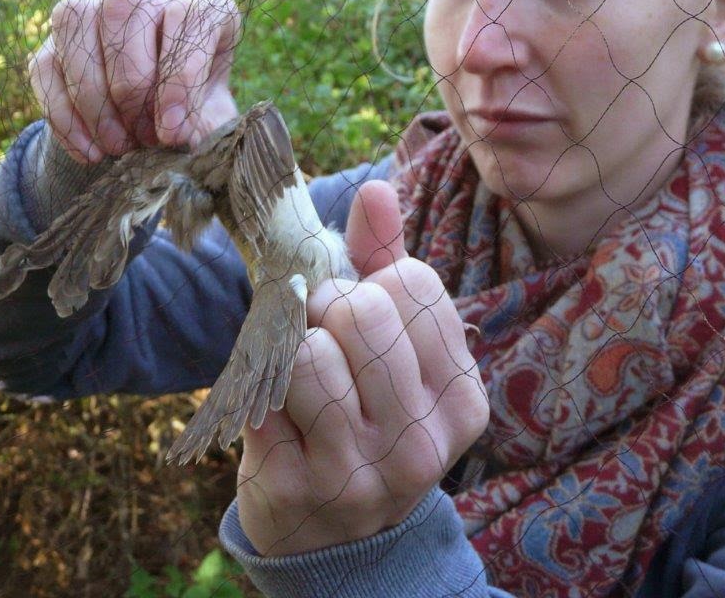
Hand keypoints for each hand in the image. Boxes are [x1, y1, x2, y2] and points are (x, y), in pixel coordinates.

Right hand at [29, 0, 240, 161]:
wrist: (155, 121)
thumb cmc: (194, 113)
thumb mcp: (212, 119)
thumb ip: (204, 125)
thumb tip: (178, 136)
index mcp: (204, 3)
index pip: (191, 13)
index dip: (180, 75)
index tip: (173, 132)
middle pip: (125, 7)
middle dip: (130, 85)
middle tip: (142, 139)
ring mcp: (97, 4)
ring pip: (77, 24)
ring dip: (93, 99)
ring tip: (117, 147)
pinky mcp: (59, 35)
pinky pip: (46, 64)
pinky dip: (64, 115)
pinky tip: (89, 150)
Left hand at [236, 181, 489, 555]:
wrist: (334, 538)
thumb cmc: (366, 417)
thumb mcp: (394, 347)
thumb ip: (386, 263)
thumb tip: (376, 187)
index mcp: (461, 400)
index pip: (413, 284)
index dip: (372, 283)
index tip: (360, 314)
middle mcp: (423, 443)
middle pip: (364, 311)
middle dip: (329, 308)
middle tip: (323, 336)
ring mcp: (362, 473)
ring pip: (311, 353)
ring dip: (295, 352)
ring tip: (304, 380)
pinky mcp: (298, 490)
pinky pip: (264, 396)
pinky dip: (262, 390)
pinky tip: (279, 417)